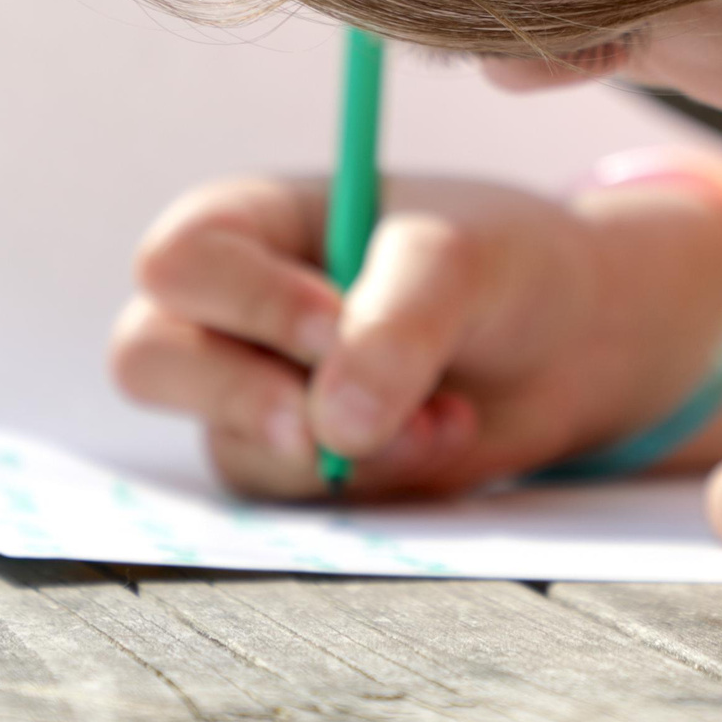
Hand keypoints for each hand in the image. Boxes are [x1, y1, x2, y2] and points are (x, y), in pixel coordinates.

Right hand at [110, 176, 630, 497]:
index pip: (181, 261)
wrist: (573, 339)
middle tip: (331, 424)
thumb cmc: (504, 262)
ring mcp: (258, 391)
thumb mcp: (463, 260)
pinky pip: (295, 500)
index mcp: (251, 221)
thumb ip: (397, 322)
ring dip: (343, 449)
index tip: (337, 325)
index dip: (247, 302)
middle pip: (148, 357)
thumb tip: (335, 429)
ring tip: (445, 413)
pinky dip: (375, 481)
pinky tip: (445, 437)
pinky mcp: (299, 465)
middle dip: (243, 397)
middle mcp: (233, 308)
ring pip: (232, 444)